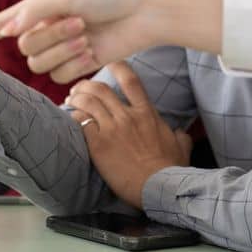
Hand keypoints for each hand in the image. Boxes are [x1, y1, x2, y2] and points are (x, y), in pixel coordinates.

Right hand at [0, 0, 222, 83]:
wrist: (140, 14)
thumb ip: (33, 11)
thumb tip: (6, 30)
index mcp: (34, 9)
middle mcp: (41, 30)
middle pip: (24, 47)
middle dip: (51, 37)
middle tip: (79, 23)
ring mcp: (57, 50)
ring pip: (40, 65)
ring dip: (65, 51)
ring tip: (87, 35)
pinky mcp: (74, 66)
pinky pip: (61, 76)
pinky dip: (78, 64)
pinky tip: (94, 50)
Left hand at [65, 62, 191, 208]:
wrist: (157, 188)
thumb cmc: (170, 170)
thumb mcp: (181, 148)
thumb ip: (179, 135)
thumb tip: (180, 132)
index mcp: (147, 113)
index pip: (130, 80)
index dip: (117, 66)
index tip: (109, 64)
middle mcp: (127, 116)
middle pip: (100, 88)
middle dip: (86, 85)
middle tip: (79, 90)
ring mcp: (112, 128)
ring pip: (87, 101)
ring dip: (75, 98)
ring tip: (70, 101)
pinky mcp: (98, 144)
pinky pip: (80, 121)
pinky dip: (72, 116)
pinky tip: (69, 118)